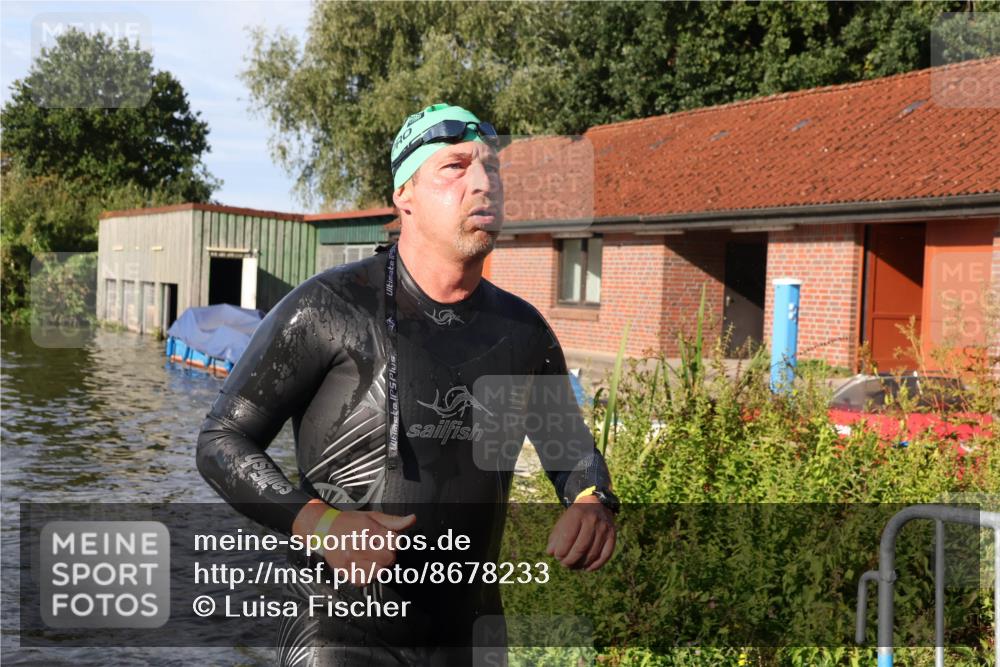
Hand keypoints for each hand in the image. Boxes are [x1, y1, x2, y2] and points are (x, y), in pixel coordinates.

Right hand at [293, 499, 415, 585]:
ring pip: (378, 572)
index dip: (394, 542)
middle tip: (379, 549)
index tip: (388, 540)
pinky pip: (364, 581)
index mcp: (369, 530)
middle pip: (389, 559)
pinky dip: (366, 576)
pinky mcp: (344, 571)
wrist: (324, 528)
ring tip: (371, 557)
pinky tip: (363, 566)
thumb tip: (412, 519)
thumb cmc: (349, 522)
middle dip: (388, 554)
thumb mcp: (372, 516)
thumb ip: (394, 521)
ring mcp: (351, 560)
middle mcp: (360, 546)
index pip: (396, 543)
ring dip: (378, 566)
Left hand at [545, 495, 615, 570]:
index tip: (557, 557)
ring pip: (593, 553)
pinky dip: (595, 565)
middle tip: (564, 564)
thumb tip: (550, 553)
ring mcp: (604, 528)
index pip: (568, 537)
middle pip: (581, 548)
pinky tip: (586, 568)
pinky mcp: (612, 535)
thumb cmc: (575, 517)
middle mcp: (592, 520)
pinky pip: (605, 555)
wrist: (596, 504)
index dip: (561, 551)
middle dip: (570, 560)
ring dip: (581, 564)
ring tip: (573, 566)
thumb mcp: (563, 521)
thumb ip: (555, 537)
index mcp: (577, 514)